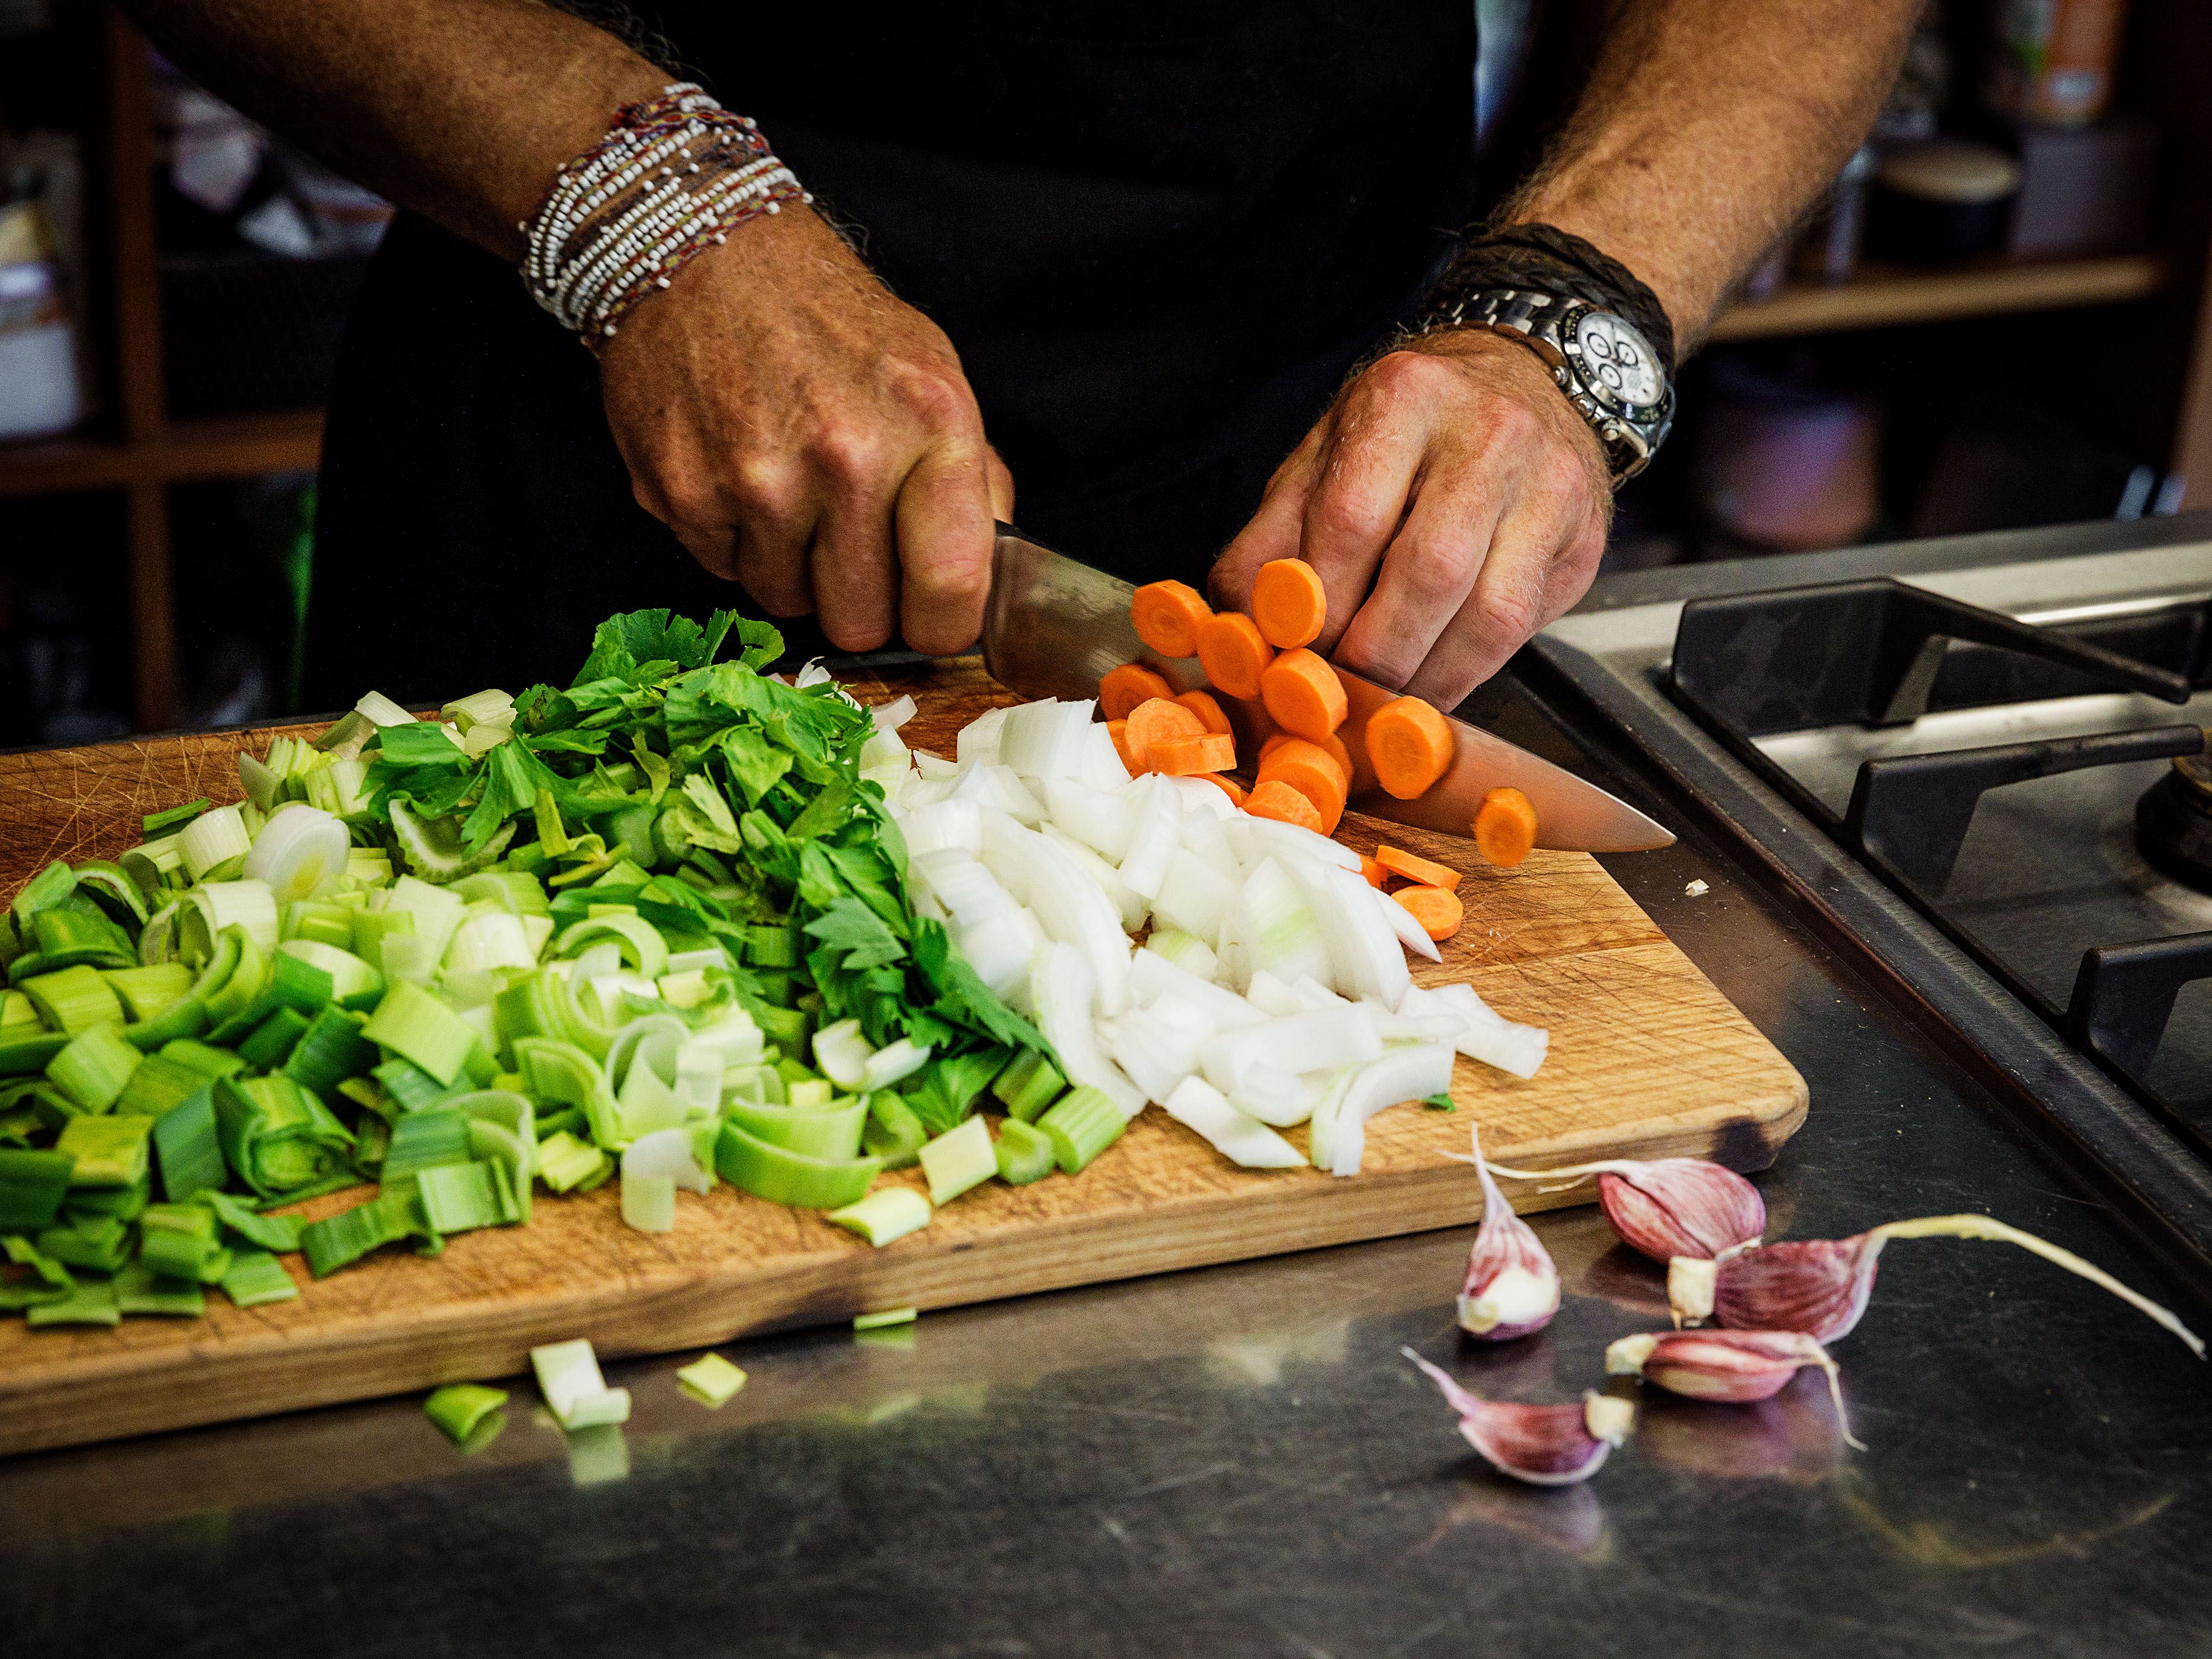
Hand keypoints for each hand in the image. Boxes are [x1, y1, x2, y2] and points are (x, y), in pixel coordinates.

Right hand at [597, 208, 1012, 653]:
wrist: (701, 253)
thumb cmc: (826, 320)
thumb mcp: (932, 374)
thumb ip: (972, 480)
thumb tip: (987, 577)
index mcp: (928, 424)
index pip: (950, 586)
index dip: (943, 625)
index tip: (932, 617)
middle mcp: (844, 456)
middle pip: (860, 622)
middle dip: (861, 602)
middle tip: (852, 550)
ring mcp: (756, 480)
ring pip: (787, 604)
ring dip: (793, 569)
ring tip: (789, 492)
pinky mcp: (683, 493)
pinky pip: (724, 572)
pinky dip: (736, 541)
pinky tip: (740, 475)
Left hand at [1211, 329, 1610, 707]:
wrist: (1519, 381)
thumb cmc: (1407, 432)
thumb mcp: (1324, 458)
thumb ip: (1272, 537)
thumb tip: (1237, 628)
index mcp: (1404, 399)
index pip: (1351, 520)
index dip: (1318, 604)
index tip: (1292, 655)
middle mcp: (1489, 433)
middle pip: (1428, 571)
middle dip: (1374, 652)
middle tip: (1337, 694)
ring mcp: (1549, 485)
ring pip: (1488, 613)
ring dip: (1426, 677)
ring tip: (1382, 704)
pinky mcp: (1584, 536)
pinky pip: (1523, 627)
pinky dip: (1468, 671)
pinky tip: (1430, 685)